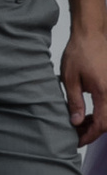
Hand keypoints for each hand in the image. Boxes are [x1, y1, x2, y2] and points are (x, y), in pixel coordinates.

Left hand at [64, 19, 106, 146]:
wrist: (91, 34)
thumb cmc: (80, 52)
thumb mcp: (70, 80)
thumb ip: (75, 103)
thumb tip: (76, 122)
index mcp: (105, 92)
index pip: (101, 124)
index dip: (90, 136)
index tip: (78, 141)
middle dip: (94, 131)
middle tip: (77, 133)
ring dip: (99, 122)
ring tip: (81, 122)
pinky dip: (103, 112)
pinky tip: (90, 112)